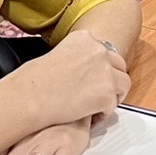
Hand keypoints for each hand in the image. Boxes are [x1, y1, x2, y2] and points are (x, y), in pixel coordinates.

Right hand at [14, 29, 131, 131]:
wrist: (31, 95)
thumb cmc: (36, 80)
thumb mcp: (58, 55)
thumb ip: (77, 59)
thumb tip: (86, 73)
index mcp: (84, 38)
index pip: (104, 52)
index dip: (101, 68)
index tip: (93, 80)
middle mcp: (98, 50)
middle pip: (119, 66)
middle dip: (112, 80)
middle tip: (99, 94)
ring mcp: (106, 71)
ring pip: (123, 84)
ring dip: (112, 96)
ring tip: (96, 107)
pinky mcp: (107, 93)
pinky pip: (113, 106)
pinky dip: (103, 113)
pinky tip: (88, 116)